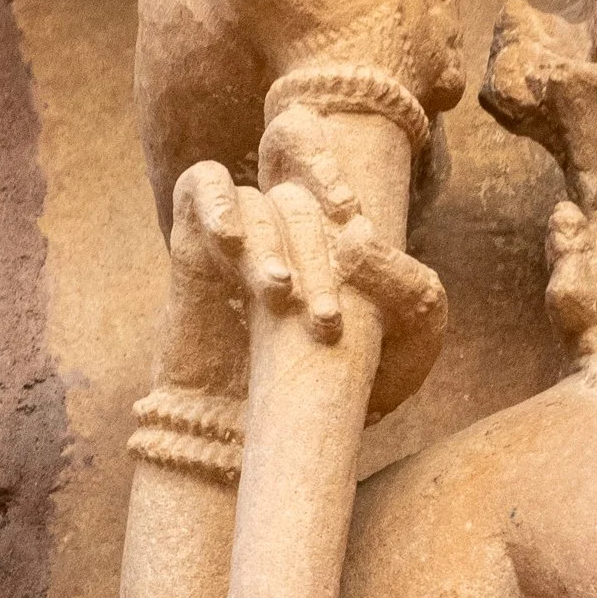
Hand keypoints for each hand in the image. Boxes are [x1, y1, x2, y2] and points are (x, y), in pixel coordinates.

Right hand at [159, 137, 442, 415]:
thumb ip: (407, 288)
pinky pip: (197, 188)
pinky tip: (230, 243)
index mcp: (336, 227)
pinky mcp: (190, 253)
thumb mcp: (407, 347)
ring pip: (254, 203)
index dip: (327, 163)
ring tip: (279, 296)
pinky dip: (214, 202)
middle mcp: (286, 223)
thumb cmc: (345, 396)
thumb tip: (357, 236)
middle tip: (322, 318)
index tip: (347, 215)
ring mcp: (237, 236)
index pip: (320, 150)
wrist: (272, 446)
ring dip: (269, 245)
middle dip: (312, 250)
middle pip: (295, 196)